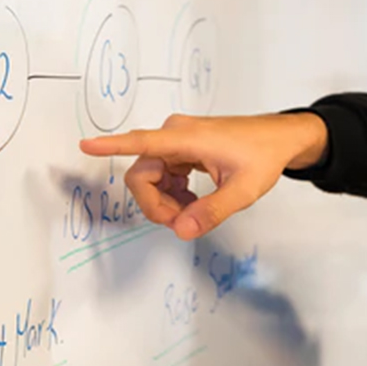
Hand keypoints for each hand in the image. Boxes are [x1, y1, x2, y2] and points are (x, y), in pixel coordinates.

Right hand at [79, 113, 327, 240]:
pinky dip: (172, 193)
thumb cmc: (264, 156)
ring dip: (165, 201)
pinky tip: (192, 201)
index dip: (111, 146)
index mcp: (186, 138)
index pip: (141, 141)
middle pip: (142, 174)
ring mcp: (177, 140)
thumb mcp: (243, 191)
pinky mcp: (181, 148)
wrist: (280, 138)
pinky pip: (162, 174)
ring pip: (150, 177)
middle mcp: (175, 134)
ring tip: (193, 213)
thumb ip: (211, 212)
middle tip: (181, 223)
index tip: (86, 145)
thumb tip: (181, 231)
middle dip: (155, 204)